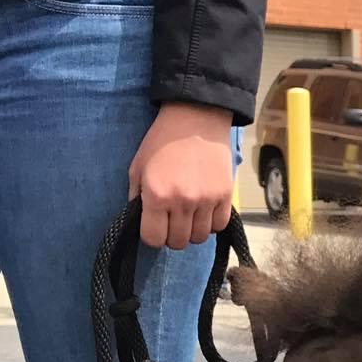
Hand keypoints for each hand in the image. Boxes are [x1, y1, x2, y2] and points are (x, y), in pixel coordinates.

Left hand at [129, 102, 235, 249]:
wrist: (195, 120)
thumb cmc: (161, 142)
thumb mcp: (137, 167)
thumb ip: (136, 197)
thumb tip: (141, 220)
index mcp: (156, 195)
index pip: (153, 238)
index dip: (152, 236)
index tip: (154, 227)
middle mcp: (182, 202)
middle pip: (178, 241)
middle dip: (172, 236)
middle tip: (171, 222)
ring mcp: (207, 200)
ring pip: (199, 237)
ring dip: (192, 231)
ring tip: (189, 216)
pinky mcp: (225, 196)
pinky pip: (218, 226)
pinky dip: (210, 224)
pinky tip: (204, 212)